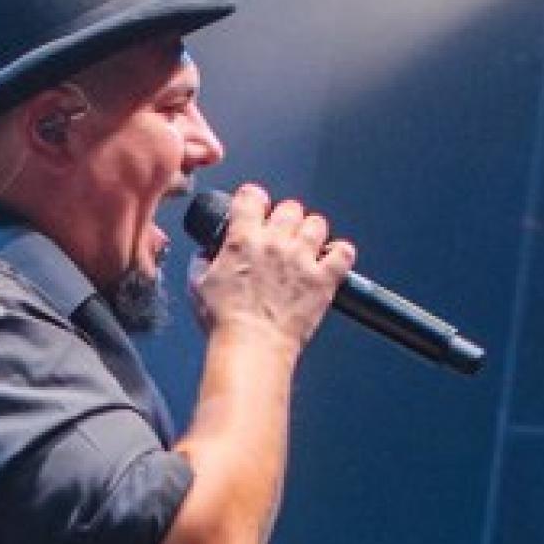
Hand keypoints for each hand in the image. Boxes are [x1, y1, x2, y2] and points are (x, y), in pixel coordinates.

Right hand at [189, 183, 355, 353]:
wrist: (252, 348)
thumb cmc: (225, 323)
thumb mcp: (199, 286)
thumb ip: (202, 263)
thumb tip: (205, 255)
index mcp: (243, 238)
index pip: (253, 195)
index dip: (255, 201)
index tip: (257, 211)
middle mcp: (275, 242)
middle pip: (290, 207)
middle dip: (286, 219)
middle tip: (282, 238)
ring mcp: (301, 259)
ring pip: (317, 223)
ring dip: (312, 234)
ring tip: (306, 249)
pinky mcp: (323, 280)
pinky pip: (344, 252)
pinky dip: (340, 254)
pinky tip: (330, 262)